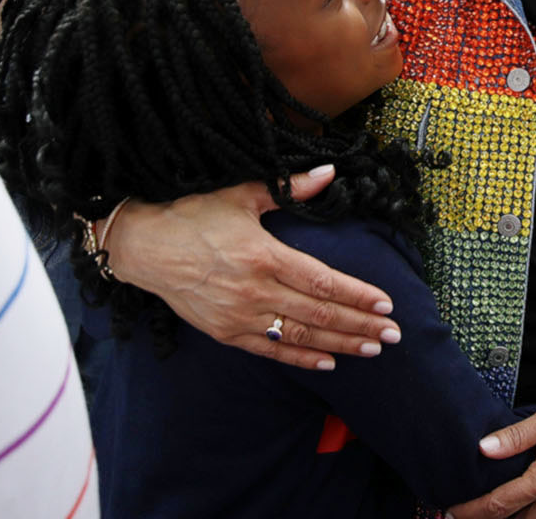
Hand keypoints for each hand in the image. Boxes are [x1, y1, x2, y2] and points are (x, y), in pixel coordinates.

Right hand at [101, 165, 399, 370]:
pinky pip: (272, 349)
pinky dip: (301, 357)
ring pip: (301, 335)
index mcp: (264, 255)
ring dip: (340, 343)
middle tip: (392, 334)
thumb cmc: (192, 216)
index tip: (385, 303)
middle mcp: (256, 290)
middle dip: (360, 324)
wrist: (143, 247)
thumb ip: (290, 188)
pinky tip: (328, 362)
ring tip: (372, 348)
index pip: (323, 280)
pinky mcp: (226, 332)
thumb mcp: (242, 195)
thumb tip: (328, 173)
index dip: (357, 294)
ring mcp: (241, 316)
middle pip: (320, 313)